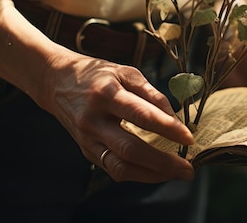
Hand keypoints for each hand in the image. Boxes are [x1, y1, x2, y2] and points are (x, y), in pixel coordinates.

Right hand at [42, 51, 195, 182]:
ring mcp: (87, 139)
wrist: (57, 82)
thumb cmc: (99, 75)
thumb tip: (175, 117)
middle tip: (189, 168)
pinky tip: (157, 171)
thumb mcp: (126, 72)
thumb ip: (152, 93)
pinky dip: (138, 173)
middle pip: (130, 149)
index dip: (167, 128)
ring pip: (120, 166)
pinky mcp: (86, 151)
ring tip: (176, 173)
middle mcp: (94, 119)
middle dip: (163, 162)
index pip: (141, 115)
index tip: (189, 138)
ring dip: (152, 174)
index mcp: (106, 94)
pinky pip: (113, 169)